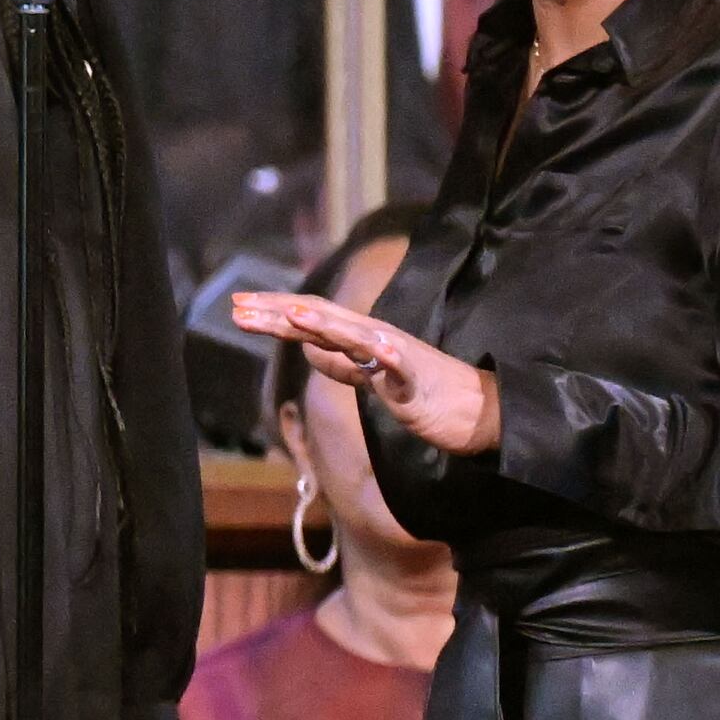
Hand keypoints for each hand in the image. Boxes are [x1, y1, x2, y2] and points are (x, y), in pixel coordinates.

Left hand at [225, 292, 499, 454]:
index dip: (274, 313)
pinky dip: (391, 357)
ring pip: (359, 336)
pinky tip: (378, 348)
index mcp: (363, 342)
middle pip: (324, 320)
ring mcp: (400, 359)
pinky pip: (405, 368)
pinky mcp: (421, 383)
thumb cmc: (427, 394)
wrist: (482, 412)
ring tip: (294, 315)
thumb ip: (342, 365)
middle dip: (280, 313)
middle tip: (238, 307)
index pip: (311, 320)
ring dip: (327, 325)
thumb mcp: (373, 380)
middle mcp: (378, 341)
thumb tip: (307, 352)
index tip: (237, 308)